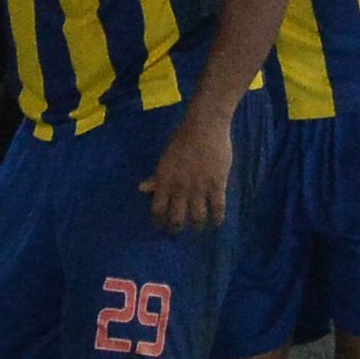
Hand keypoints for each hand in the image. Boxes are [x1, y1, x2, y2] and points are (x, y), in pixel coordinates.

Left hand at [142, 109, 237, 231]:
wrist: (205, 126)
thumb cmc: (182, 139)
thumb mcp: (165, 158)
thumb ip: (157, 176)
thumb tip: (142, 188)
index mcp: (165, 182)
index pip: (157, 210)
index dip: (159, 222)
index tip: (161, 226)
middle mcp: (180, 189)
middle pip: (176, 219)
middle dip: (176, 229)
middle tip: (178, 232)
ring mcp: (199, 189)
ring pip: (197, 218)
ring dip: (196, 227)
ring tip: (197, 229)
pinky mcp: (217, 186)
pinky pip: (217, 208)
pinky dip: (217, 219)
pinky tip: (216, 223)